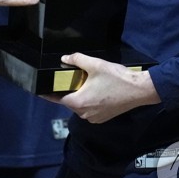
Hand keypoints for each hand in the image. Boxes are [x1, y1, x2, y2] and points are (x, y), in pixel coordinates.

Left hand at [40, 52, 159, 123]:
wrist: (139, 90)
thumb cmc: (116, 78)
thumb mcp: (95, 64)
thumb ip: (77, 60)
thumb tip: (64, 58)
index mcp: (79, 103)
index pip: (57, 99)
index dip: (48, 94)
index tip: (40, 90)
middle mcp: (84, 114)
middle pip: (69, 102)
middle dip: (69, 91)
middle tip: (72, 78)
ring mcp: (94, 118)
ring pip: (80, 106)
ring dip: (80, 96)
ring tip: (86, 83)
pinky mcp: (102, 118)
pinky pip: (89, 110)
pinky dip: (89, 101)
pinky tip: (96, 90)